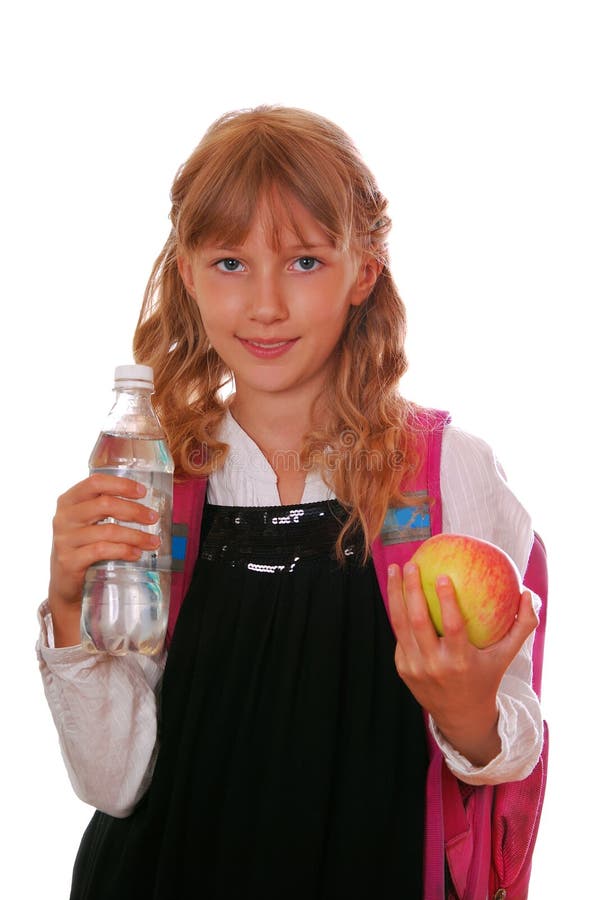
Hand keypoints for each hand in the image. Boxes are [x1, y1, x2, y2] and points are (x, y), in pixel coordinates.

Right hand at [48, 474, 160, 645]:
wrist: (64, 582)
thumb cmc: (83, 546)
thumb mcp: (88, 522)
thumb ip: (106, 508)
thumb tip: (145, 504)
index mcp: (69, 501)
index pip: (95, 482)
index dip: (121, 484)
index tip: (143, 492)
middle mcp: (64, 517)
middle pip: (104, 504)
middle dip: (134, 510)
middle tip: (153, 518)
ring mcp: (64, 540)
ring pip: (107, 530)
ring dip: (135, 535)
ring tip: (153, 541)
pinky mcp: (69, 561)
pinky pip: (102, 551)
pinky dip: (123, 551)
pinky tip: (136, 554)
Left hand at [387, 561, 537, 765]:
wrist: (460, 716)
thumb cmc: (487, 677)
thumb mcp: (507, 656)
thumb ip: (522, 625)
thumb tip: (527, 592)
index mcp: (461, 661)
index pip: (452, 628)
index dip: (446, 601)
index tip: (442, 576)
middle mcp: (435, 665)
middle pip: (418, 622)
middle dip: (411, 590)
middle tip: (412, 564)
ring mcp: (415, 668)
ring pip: (400, 625)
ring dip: (395, 594)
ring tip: (395, 569)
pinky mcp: (402, 668)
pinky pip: (399, 635)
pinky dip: (397, 611)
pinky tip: (397, 590)